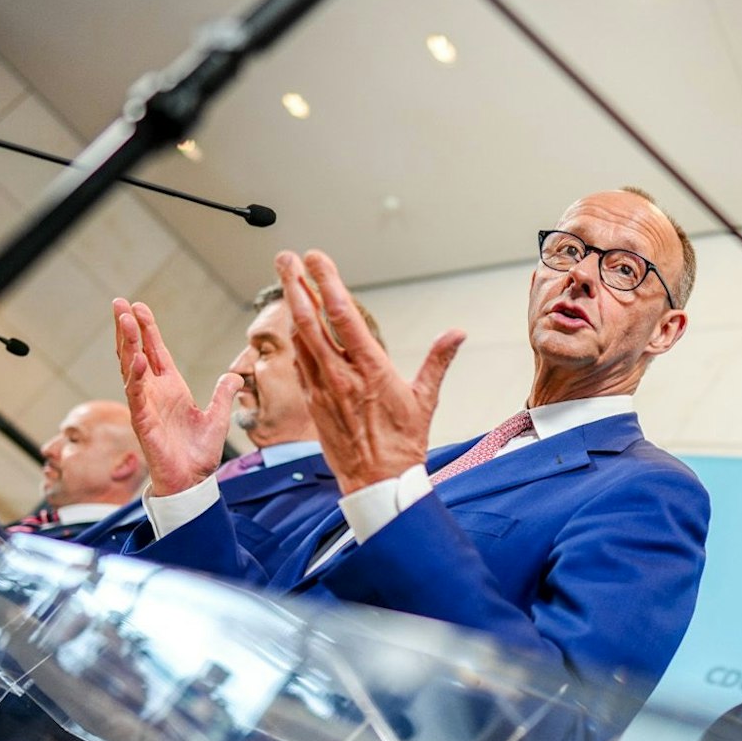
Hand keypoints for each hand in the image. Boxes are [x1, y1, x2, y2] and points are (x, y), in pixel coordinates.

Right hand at [114, 299, 239, 495]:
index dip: (148, 330)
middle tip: (119, 302)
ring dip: (128, 344)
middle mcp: (155, 393)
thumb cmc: (199, 454)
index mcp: (171, 388)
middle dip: (128, 328)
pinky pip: (136, 395)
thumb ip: (223, 394)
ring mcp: (146, 405)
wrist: (193, 481)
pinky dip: (136, 377)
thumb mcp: (217, 417)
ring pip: (131, 368)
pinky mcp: (143, 422)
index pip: (155, 351)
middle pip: (137, 352)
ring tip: (125, 320)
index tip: (138, 307)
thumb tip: (235, 377)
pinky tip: (137, 359)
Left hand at [277, 250, 464, 492]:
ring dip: (292, 308)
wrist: (377, 483)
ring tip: (286, 281)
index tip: (316, 258)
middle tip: (284, 257)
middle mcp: (341, 375)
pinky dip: (297, 340)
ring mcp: (322, 389)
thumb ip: (438, 361)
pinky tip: (296, 326)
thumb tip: (457, 333)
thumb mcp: (425, 399)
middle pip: (309, 321)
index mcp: (370, 370)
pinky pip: (301, 364)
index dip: (327, 282)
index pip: (343, 316)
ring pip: (300, 340)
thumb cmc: (404, 444)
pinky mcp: (313, 403)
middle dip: (294, 285)